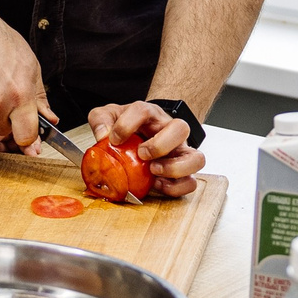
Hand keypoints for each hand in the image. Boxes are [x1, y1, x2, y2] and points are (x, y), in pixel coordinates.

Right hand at [0, 10, 51, 146]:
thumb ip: (40, 98)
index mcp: (19, 96)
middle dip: (5, 118)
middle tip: (4, 93)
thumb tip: (49, 119)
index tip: (27, 133)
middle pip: (2, 129)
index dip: (27, 137)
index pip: (26, 137)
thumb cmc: (1, 41)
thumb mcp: (31, 66)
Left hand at [88, 101, 205, 199]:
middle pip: (181, 128)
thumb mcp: (109, 117)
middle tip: (142, 154)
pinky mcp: (182, 171)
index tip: (114, 138)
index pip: (143, 110)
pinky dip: (176, 187)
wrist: (141, 133)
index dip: (127, 124)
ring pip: (196, 157)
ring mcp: (180, 151)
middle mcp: (169, 130)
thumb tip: (103, 135)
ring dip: (175, 167)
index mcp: (150, 115)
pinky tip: (158, 185)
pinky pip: (191, 182)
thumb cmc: (128, 126)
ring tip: (154, 171)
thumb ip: (101, 120)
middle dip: (160, 144)